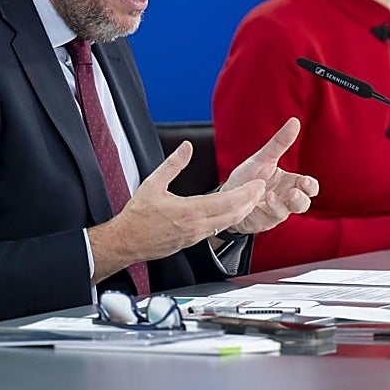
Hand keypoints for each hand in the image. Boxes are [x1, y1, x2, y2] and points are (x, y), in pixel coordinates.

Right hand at [89, 141, 264, 281]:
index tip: (258, 183)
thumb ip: (173, 164)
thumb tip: (187, 147)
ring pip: (227, 224)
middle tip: (262, 189)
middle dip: (251, 201)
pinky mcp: (192, 241)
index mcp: (189, 211)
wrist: (127, 242)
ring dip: (242, 211)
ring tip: (252, 199)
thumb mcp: (153, 183)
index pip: (227, 201)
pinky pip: (217, 229)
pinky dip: (230, 219)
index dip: (247, 192)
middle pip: (233, 214)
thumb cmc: (138, 216)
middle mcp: (196, 226)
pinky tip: (232, 212)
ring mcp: (196, 236)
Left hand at [220, 117, 319, 235]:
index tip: (304, 181)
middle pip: (305, 202)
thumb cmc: (247, 177)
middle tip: (294, 192)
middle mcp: (286, 197)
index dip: (310, 185)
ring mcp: (278, 209)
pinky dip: (271, 208)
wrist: (228, 195)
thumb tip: (295, 121)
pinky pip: (275, 217)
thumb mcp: (263, 157)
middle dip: (302, 198)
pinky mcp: (267, 220)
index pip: (309, 186)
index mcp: (290, 182)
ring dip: (286, 205)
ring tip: (271, 195)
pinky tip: (263, 199)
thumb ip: (280, 142)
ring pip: (293, 212)